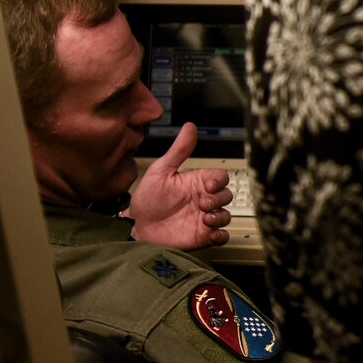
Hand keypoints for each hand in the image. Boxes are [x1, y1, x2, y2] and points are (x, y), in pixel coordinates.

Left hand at [127, 122, 233, 250]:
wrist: (135, 227)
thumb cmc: (147, 199)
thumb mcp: (161, 171)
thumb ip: (179, 151)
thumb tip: (190, 126)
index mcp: (196, 183)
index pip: (220, 178)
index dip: (218, 181)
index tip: (207, 186)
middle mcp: (203, 200)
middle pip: (227, 195)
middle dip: (218, 199)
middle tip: (202, 204)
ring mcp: (204, 218)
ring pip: (226, 215)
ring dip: (220, 217)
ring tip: (205, 219)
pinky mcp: (202, 236)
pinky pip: (222, 236)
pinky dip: (221, 235)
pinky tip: (210, 233)